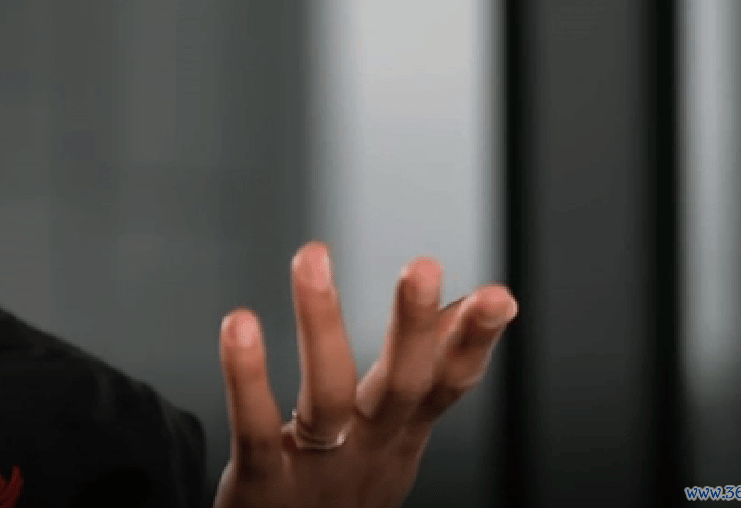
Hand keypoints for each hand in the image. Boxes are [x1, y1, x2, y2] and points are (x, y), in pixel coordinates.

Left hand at [212, 243, 516, 507]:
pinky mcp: (263, 485)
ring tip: (313, 257)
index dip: (473, 344)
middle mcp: (366, 453)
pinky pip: (255, 428)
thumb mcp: (389, 441)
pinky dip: (247, 378)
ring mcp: (318, 471)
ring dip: (321, 322)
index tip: (500, 297)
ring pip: (326, 396)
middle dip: (414, 327)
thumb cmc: (335, 493)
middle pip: (401, 387)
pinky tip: (239, 324)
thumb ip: (418, 379)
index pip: (444, 386)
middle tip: (423, 266)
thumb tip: (460, 309)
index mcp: (398, 439)